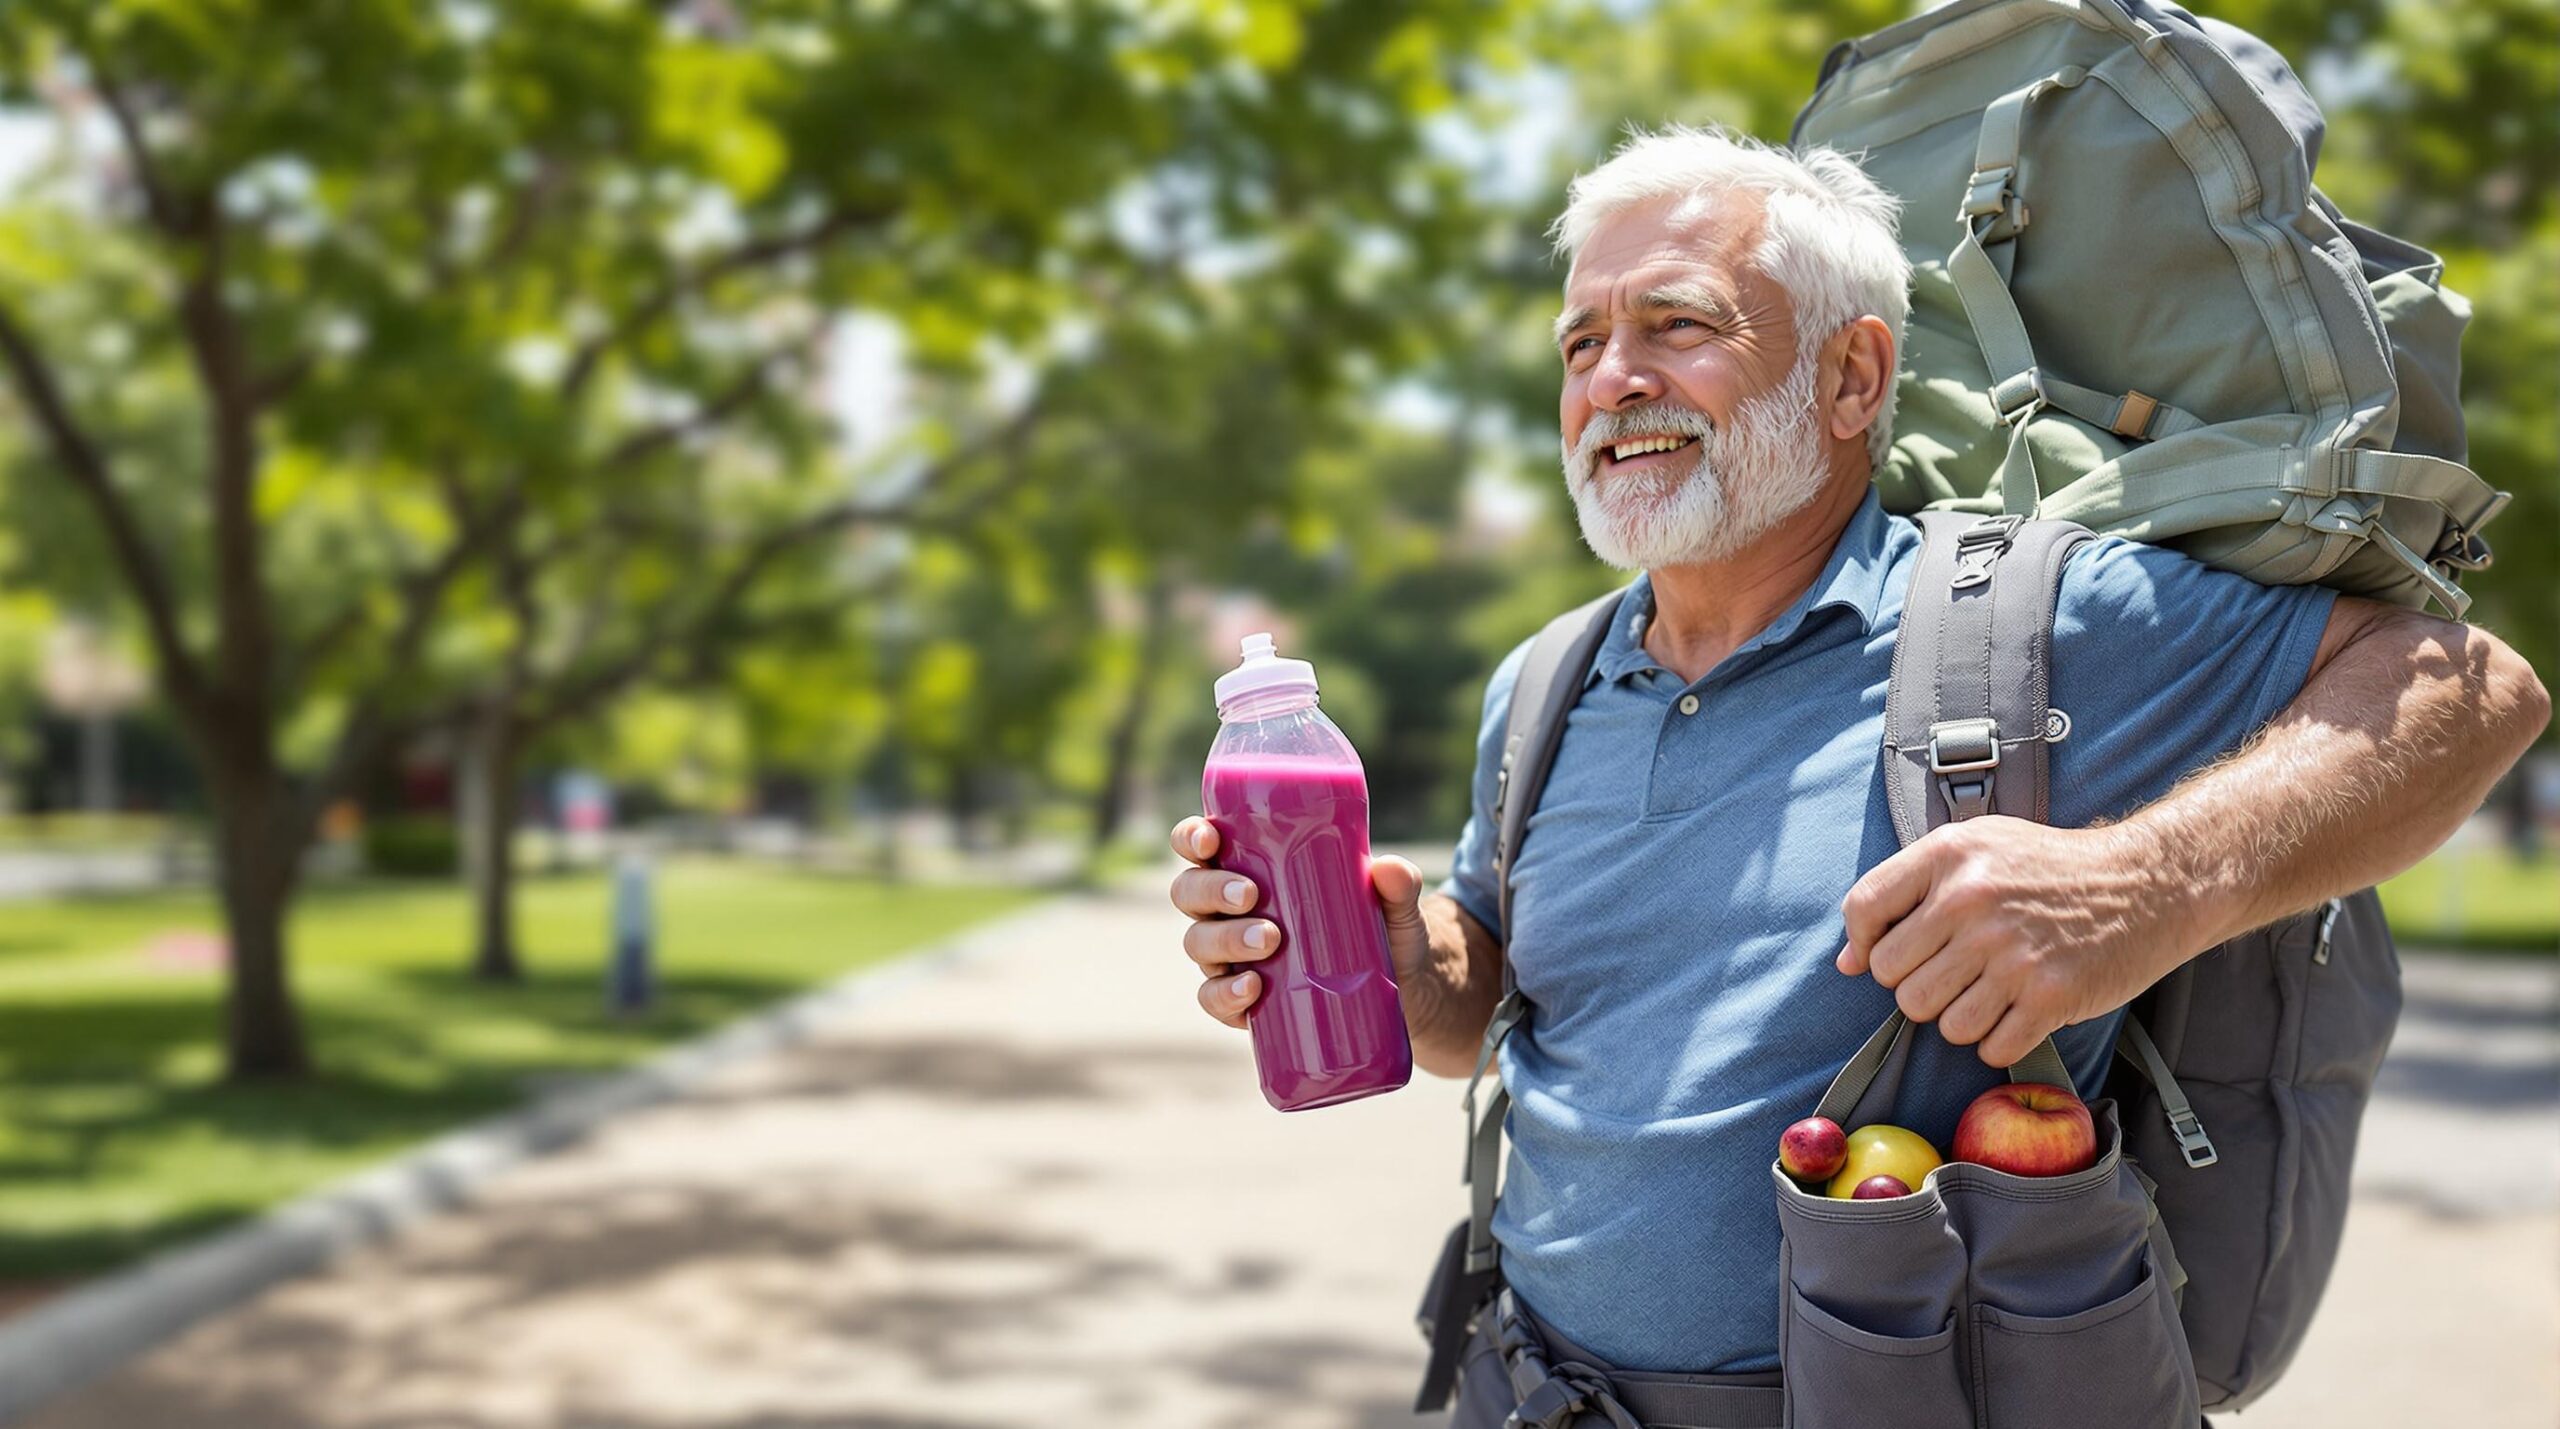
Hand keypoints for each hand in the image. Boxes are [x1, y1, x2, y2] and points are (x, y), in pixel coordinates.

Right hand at [1168, 815, 1434, 1029]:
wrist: (1399, 988)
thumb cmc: (1382, 927)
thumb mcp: (1396, 905)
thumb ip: (1399, 885)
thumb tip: (1390, 869)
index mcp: (1248, 867)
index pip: (1202, 845)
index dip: (1192, 837)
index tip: (1211, 839)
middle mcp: (1227, 909)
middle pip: (1190, 893)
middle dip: (1212, 890)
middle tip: (1252, 896)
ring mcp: (1229, 956)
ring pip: (1198, 942)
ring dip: (1224, 940)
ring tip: (1268, 940)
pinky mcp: (1240, 999)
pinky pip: (1213, 997)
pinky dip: (1225, 994)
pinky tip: (1251, 990)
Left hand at [1835, 816, 2185, 1068]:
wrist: (2146, 884)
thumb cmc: (2049, 869)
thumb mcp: (1977, 847)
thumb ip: (1905, 891)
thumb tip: (1847, 962)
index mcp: (1949, 856)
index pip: (1864, 910)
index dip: (1865, 943)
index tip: (1887, 954)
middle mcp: (1972, 902)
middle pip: (1895, 980)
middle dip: (1919, 985)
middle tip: (1957, 972)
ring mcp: (2011, 952)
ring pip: (1938, 1021)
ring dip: (1959, 1017)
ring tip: (1991, 990)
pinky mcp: (2050, 996)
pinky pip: (1988, 1046)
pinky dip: (1998, 1039)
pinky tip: (2019, 1010)